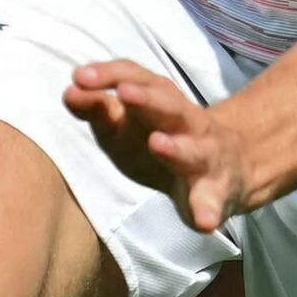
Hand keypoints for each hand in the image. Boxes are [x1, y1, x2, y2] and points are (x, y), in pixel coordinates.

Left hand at [68, 57, 274, 234]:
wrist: (226, 169)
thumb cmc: (161, 142)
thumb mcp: (125, 126)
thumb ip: (98, 110)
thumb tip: (69, 92)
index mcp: (162, 102)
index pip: (137, 79)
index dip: (110, 75)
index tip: (80, 76)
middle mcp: (188, 123)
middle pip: (170, 106)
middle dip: (148, 100)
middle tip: (125, 93)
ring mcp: (205, 157)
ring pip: (194, 150)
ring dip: (177, 147)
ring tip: (157, 143)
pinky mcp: (215, 192)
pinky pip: (213, 201)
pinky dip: (209, 209)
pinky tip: (205, 221)